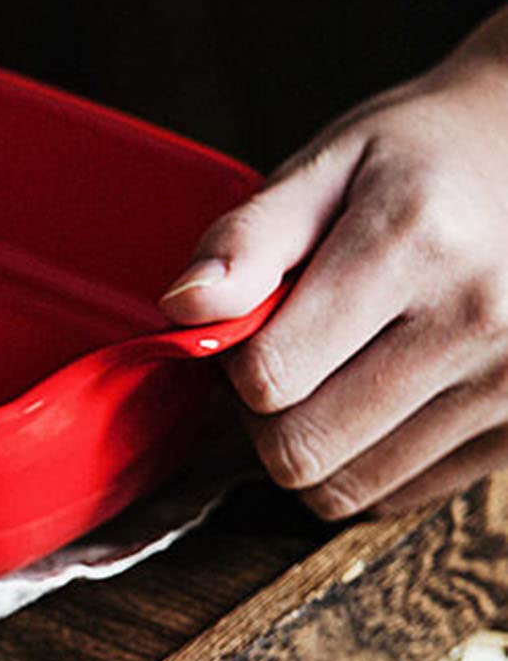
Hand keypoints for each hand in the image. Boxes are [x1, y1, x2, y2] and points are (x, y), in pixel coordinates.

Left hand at [159, 7, 507, 518]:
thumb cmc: (421, 162)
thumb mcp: (329, 166)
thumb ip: (248, 240)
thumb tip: (182, 308)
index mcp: (417, 244)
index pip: (269, 376)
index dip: (234, 363)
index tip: (251, 327)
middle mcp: (478, 321)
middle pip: (299, 450)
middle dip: (264, 417)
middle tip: (284, 359)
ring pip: (342, 490)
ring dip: (312, 447)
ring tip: (334, 375)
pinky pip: (396, 498)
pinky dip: (365, 464)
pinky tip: (379, 399)